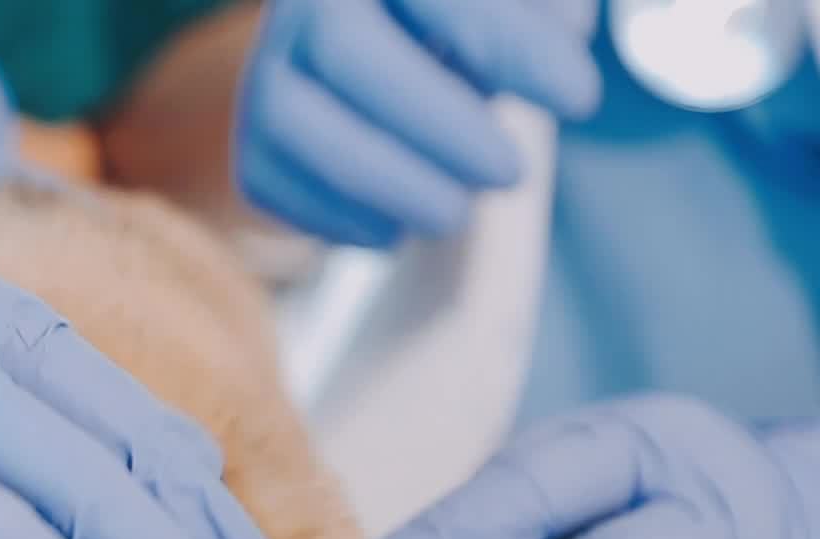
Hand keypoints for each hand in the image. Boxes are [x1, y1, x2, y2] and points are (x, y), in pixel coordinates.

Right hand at [233, 0, 602, 246]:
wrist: (381, 51)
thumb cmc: (462, 27)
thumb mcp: (509, 9)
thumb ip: (538, 12)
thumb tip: (563, 35)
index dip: (505, 42)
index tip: (578, 97)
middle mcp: (302, 3)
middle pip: (343, 50)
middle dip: (435, 123)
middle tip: (510, 173)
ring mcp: (264, 73)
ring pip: (294, 123)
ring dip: (386, 182)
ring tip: (457, 213)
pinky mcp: (250, 143)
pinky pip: (272, 182)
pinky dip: (340, 216)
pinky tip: (399, 226)